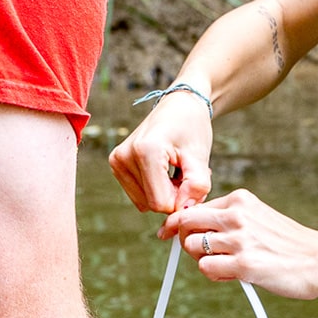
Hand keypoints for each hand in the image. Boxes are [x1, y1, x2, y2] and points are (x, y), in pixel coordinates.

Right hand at [110, 88, 213, 213]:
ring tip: (176, 170)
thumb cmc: (192, 127)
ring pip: (145, 203)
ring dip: (165, 193)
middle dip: (174, 196)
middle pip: (152, 204)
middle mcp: (124, 156)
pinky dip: (155, 189)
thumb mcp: (201, 156)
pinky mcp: (116, 165)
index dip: (182, 200)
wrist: (179, 106)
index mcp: (145, 150)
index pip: (160, 203)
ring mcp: (117, 161)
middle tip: (187, 172)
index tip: (194, 181)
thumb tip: (182, 212)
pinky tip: (164, 171)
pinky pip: (139, 196)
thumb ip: (196, 186)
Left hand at [163, 190, 317, 299]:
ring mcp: (239, 240)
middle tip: (201, 253)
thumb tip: (191, 226)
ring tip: (224, 265)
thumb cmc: (289, 243)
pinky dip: (213, 275)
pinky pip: (206, 268)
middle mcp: (237, 216)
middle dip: (184, 241)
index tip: (167, 232)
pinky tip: (232, 275)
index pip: (193, 207)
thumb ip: (229, 218)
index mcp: (240, 200)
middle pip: (185, 224)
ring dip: (201, 260)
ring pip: (192, 247)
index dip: (176, 222)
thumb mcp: (258, 217)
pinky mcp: (244, 264)